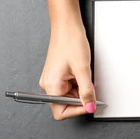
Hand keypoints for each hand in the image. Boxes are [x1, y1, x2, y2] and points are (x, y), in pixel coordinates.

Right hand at [39, 0, 95, 119]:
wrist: (67, 27)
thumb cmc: (71, 43)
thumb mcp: (83, 70)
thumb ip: (87, 92)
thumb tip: (90, 107)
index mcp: (51, 86)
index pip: (61, 112)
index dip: (78, 110)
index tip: (91, 104)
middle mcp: (49, 85)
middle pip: (66, 104)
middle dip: (82, 98)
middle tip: (90, 86)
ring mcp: (53, 80)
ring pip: (70, 96)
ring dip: (81, 90)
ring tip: (85, 75)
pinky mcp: (58, 76)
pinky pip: (70, 87)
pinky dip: (80, 84)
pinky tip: (82, 74)